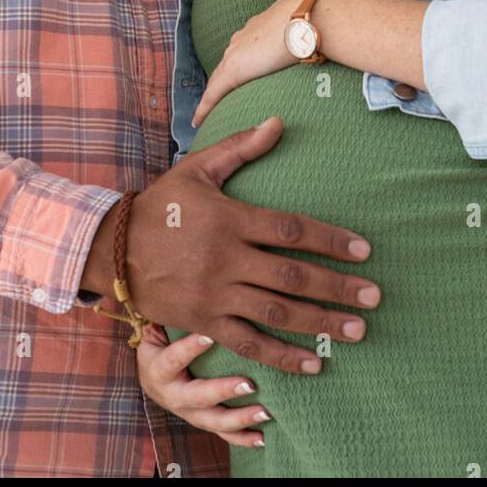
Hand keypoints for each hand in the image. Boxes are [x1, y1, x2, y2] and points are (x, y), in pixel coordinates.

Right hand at [110, 117, 378, 375]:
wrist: (112, 249)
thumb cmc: (161, 205)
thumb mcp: (198, 169)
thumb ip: (240, 147)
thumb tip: (278, 121)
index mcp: (230, 220)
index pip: (291, 230)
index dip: (330, 240)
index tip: (364, 250)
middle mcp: (226, 260)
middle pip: (292, 276)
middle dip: (337, 288)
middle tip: (373, 298)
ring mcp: (215, 295)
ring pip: (276, 313)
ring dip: (320, 324)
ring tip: (357, 330)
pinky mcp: (204, 322)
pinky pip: (248, 344)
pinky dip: (282, 357)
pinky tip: (313, 365)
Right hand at [136, 326, 270, 449]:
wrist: (150, 377)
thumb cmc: (161, 343)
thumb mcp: (158, 329)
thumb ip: (173, 315)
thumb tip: (185, 286)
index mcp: (160, 369)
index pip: (174, 358)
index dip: (190, 348)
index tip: (211, 335)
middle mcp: (174, 395)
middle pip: (198, 397)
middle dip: (224, 391)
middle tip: (249, 384)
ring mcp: (190, 413)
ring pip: (215, 420)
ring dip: (241, 418)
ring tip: (266, 411)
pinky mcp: (203, 422)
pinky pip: (223, 435)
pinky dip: (244, 438)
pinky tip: (263, 437)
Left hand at [191, 0, 308, 125]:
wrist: (309, 18)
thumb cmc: (314, 19)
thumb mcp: (307, 25)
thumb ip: (305, 33)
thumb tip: (319, 37)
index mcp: (260, 26)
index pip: (244, 48)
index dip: (242, 61)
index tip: (241, 72)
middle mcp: (244, 37)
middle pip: (227, 62)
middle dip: (223, 78)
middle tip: (219, 97)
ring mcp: (237, 51)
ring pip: (218, 77)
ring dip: (214, 92)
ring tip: (209, 109)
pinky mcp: (234, 69)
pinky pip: (214, 92)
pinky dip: (206, 106)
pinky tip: (199, 119)